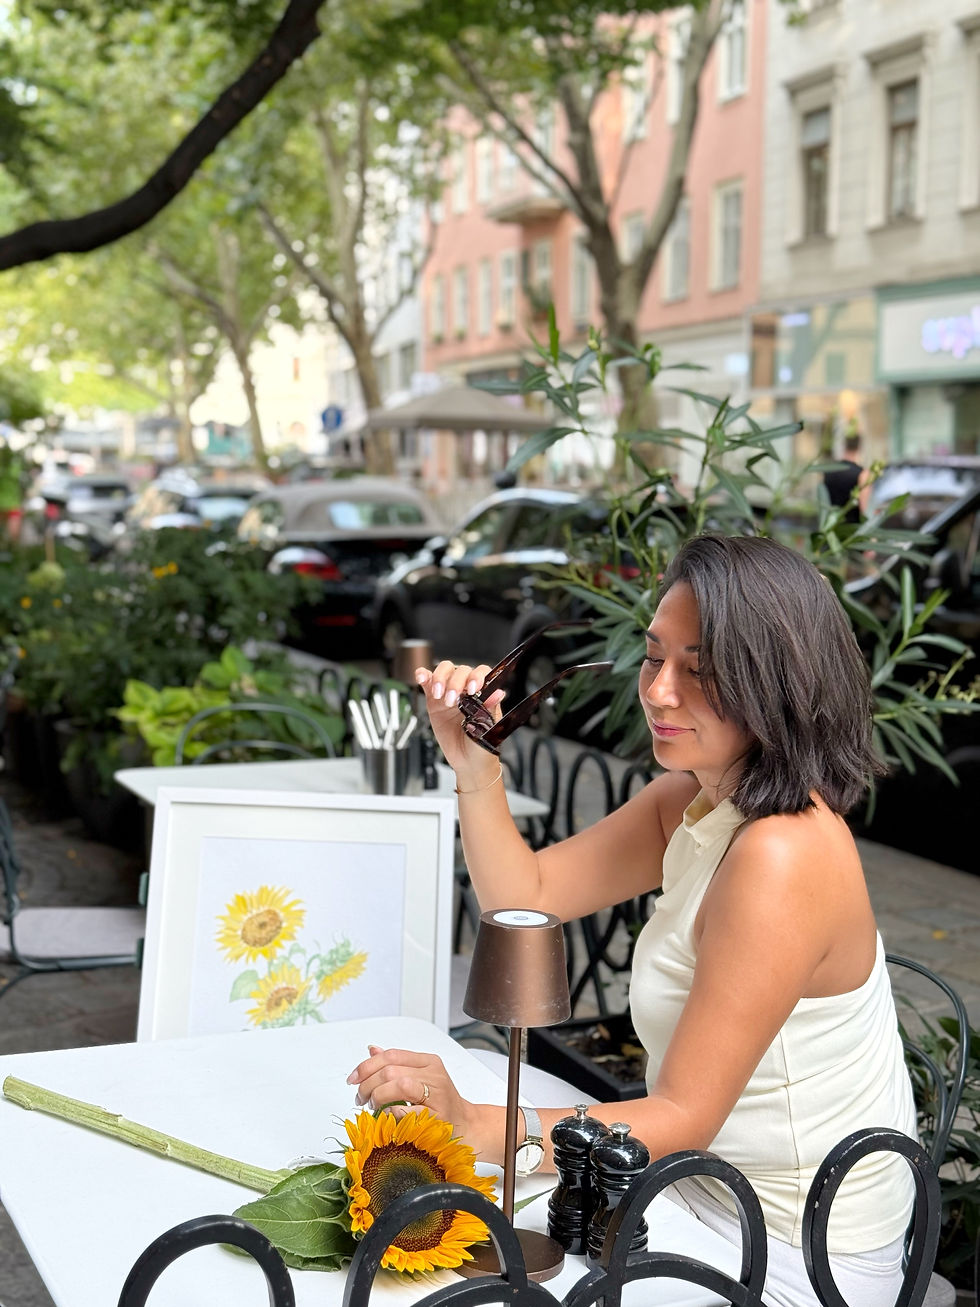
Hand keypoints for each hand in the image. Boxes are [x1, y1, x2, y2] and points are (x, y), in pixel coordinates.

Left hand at [347, 1043, 486, 1147]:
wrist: (466, 1124)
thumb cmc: (440, 1102)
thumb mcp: (419, 1077)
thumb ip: (396, 1064)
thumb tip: (372, 1049)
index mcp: (428, 1061)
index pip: (392, 1055)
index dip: (367, 1066)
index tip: (353, 1079)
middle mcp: (434, 1074)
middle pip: (391, 1070)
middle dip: (368, 1085)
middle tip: (361, 1098)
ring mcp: (437, 1094)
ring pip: (399, 1085)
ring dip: (378, 1097)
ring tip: (373, 1106)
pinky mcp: (438, 1116)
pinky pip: (408, 1110)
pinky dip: (392, 1112)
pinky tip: (388, 1115)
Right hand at [415, 661, 504, 782]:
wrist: (468, 762)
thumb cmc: (482, 745)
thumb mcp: (488, 729)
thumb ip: (490, 709)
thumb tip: (498, 693)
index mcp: (484, 693)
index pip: (481, 673)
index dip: (476, 676)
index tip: (472, 689)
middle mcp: (467, 689)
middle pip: (460, 671)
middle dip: (455, 682)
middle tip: (452, 700)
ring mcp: (450, 693)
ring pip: (444, 672)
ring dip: (440, 678)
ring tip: (439, 696)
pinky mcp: (434, 701)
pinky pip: (428, 682)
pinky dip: (424, 676)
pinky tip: (422, 678)